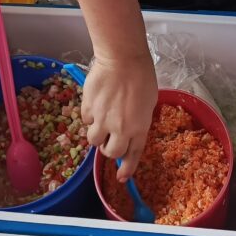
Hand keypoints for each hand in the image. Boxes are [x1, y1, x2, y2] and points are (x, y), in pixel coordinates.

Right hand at [82, 53, 157, 181]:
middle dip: (109, 148)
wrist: (122, 58)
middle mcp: (120, 128)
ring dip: (97, 134)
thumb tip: (130, 129)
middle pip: (109, 152)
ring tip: (101, 119)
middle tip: (109, 138)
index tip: (121, 177)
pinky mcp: (88, 108)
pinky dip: (90, 115)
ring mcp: (102, 119)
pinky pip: (86, 120)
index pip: (132, 154)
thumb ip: (139, 120)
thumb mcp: (149, 102)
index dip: (126, 169)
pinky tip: (96, 103)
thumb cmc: (142, 76)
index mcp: (139, 127)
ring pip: (93, 140)